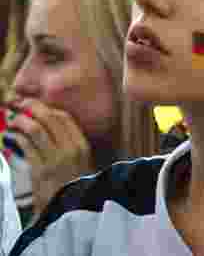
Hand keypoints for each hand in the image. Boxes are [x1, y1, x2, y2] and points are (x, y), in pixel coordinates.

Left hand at [5, 99, 93, 214]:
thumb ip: (68, 146)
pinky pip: (26, 147)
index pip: (65, 118)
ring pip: (37, 130)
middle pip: (50, 119)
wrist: (70, 214)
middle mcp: (70, 149)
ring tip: (12, 119)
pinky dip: (15, 138)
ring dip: (22, 121)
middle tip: (20, 103)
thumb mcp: (81, 164)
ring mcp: (55, 159)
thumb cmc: (74, 189)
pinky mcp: (40, 170)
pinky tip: (7, 135)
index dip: (48, 108)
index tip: (36, 104)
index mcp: (82, 146)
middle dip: (33, 108)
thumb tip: (49, 127)